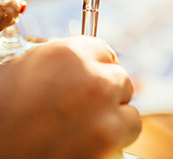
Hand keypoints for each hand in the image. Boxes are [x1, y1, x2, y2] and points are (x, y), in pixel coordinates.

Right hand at [0, 36, 141, 158]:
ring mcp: (102, 114)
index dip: (93, 72)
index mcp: (70, 54)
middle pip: (120, 80)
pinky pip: (127, 136)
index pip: (105, 53)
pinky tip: (87, 148)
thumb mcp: (29, 70)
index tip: (81, 87)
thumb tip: (92, 65)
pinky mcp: (106, 145)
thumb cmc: (1, 112)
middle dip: (104, 97)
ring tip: (82, 134)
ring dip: (113, 121)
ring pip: (129, 111)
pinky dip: (114, 144)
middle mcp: (92, 80)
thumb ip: (66, 65)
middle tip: (77, 114)